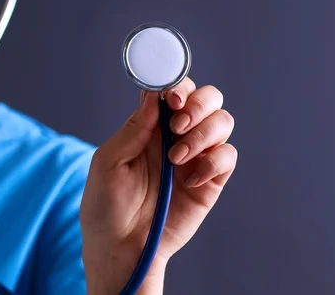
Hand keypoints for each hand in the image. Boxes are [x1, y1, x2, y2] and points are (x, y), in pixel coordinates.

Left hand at [80, 77, 236, 293]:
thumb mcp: (109, 162)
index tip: (172, 97)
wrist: (121, 249)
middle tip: (178, 124)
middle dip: (199, 104)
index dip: (178, 86)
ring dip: (204, 133)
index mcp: (150, 126)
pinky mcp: (210, 181)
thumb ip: (133, 128)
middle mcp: (177, 136)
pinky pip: (227, 157)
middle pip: (208, 99)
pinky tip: (192, 179)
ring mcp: (196, 157)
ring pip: (222, 122)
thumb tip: (152, 95)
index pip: (174, 91)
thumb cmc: (107, 205)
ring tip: (177, 157)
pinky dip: (215, 161)